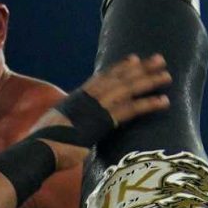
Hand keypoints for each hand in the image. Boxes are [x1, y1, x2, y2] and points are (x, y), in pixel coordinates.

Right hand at [33, 53, 171, 166]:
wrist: (39, 148)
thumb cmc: (43, 144)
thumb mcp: (54, 128)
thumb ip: (67, 125)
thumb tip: (68, 130)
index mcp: (78, 98)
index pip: (102, 78)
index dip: (119, 68)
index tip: (133, 59)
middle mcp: (89, 97)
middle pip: (120, 78)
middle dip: (141, 68)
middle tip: (159, 59)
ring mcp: (97, 107)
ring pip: (128, 89)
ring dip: (149, 81)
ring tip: (167, 75)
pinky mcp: (104, 121)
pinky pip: (131, 110)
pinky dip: (148, 104)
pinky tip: (164, 101)